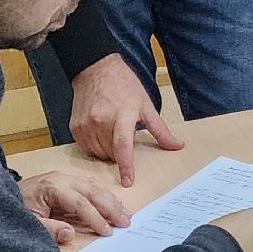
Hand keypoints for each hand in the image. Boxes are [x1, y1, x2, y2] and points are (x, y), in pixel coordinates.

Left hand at [19, 170, 131, 245]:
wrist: (1, 197)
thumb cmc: (15, 210)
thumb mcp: (28, 223)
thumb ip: (49, 229)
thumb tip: (70, 234)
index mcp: (52, 187)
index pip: (80, 203)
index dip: (95, 218)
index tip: (107, 232)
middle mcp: (61, 178)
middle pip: (92, 191)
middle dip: (110, 207)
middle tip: (126, 222)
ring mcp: (65, 177)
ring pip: (94, 186)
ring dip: (111, 200)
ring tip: (125, 214)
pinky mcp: (66, 181)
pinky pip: (90, 186)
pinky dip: (104, 195)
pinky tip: (114, 203)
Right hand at [69, 53, 183, 187]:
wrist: (96, 70)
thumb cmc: (124, 85)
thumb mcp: (146, 105)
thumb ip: (160, 130)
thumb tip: (177, 146)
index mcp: (122, 114)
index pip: (123, 146)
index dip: (126, 166)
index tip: (128, 181)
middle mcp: (101, 120)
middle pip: (111, 154)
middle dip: (120, 154)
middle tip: (125, 138)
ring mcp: (85, 125)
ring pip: (98, 154)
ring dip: (107, 152)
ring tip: (112, 132)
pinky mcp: (75, 127)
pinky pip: (87, 148)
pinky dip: (95, 147)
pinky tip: (100, 132)